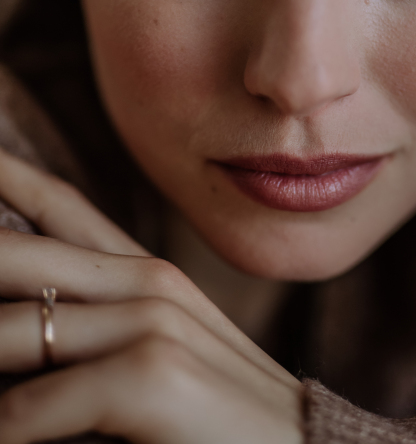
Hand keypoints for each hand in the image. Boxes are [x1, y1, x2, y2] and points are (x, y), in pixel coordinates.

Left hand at [0, 149, 302, 442]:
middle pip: (17, 254)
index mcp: (143, 272)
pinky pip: (29, 409)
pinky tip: (9, 434)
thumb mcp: (155, 357)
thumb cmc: (217, 419)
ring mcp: (146, 322)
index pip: (58, 202)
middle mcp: (143, 281)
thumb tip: (24, 326)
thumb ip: (90, 333)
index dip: (5, 175)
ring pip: (12, 332)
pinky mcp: (147, 374)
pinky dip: (9, 430)